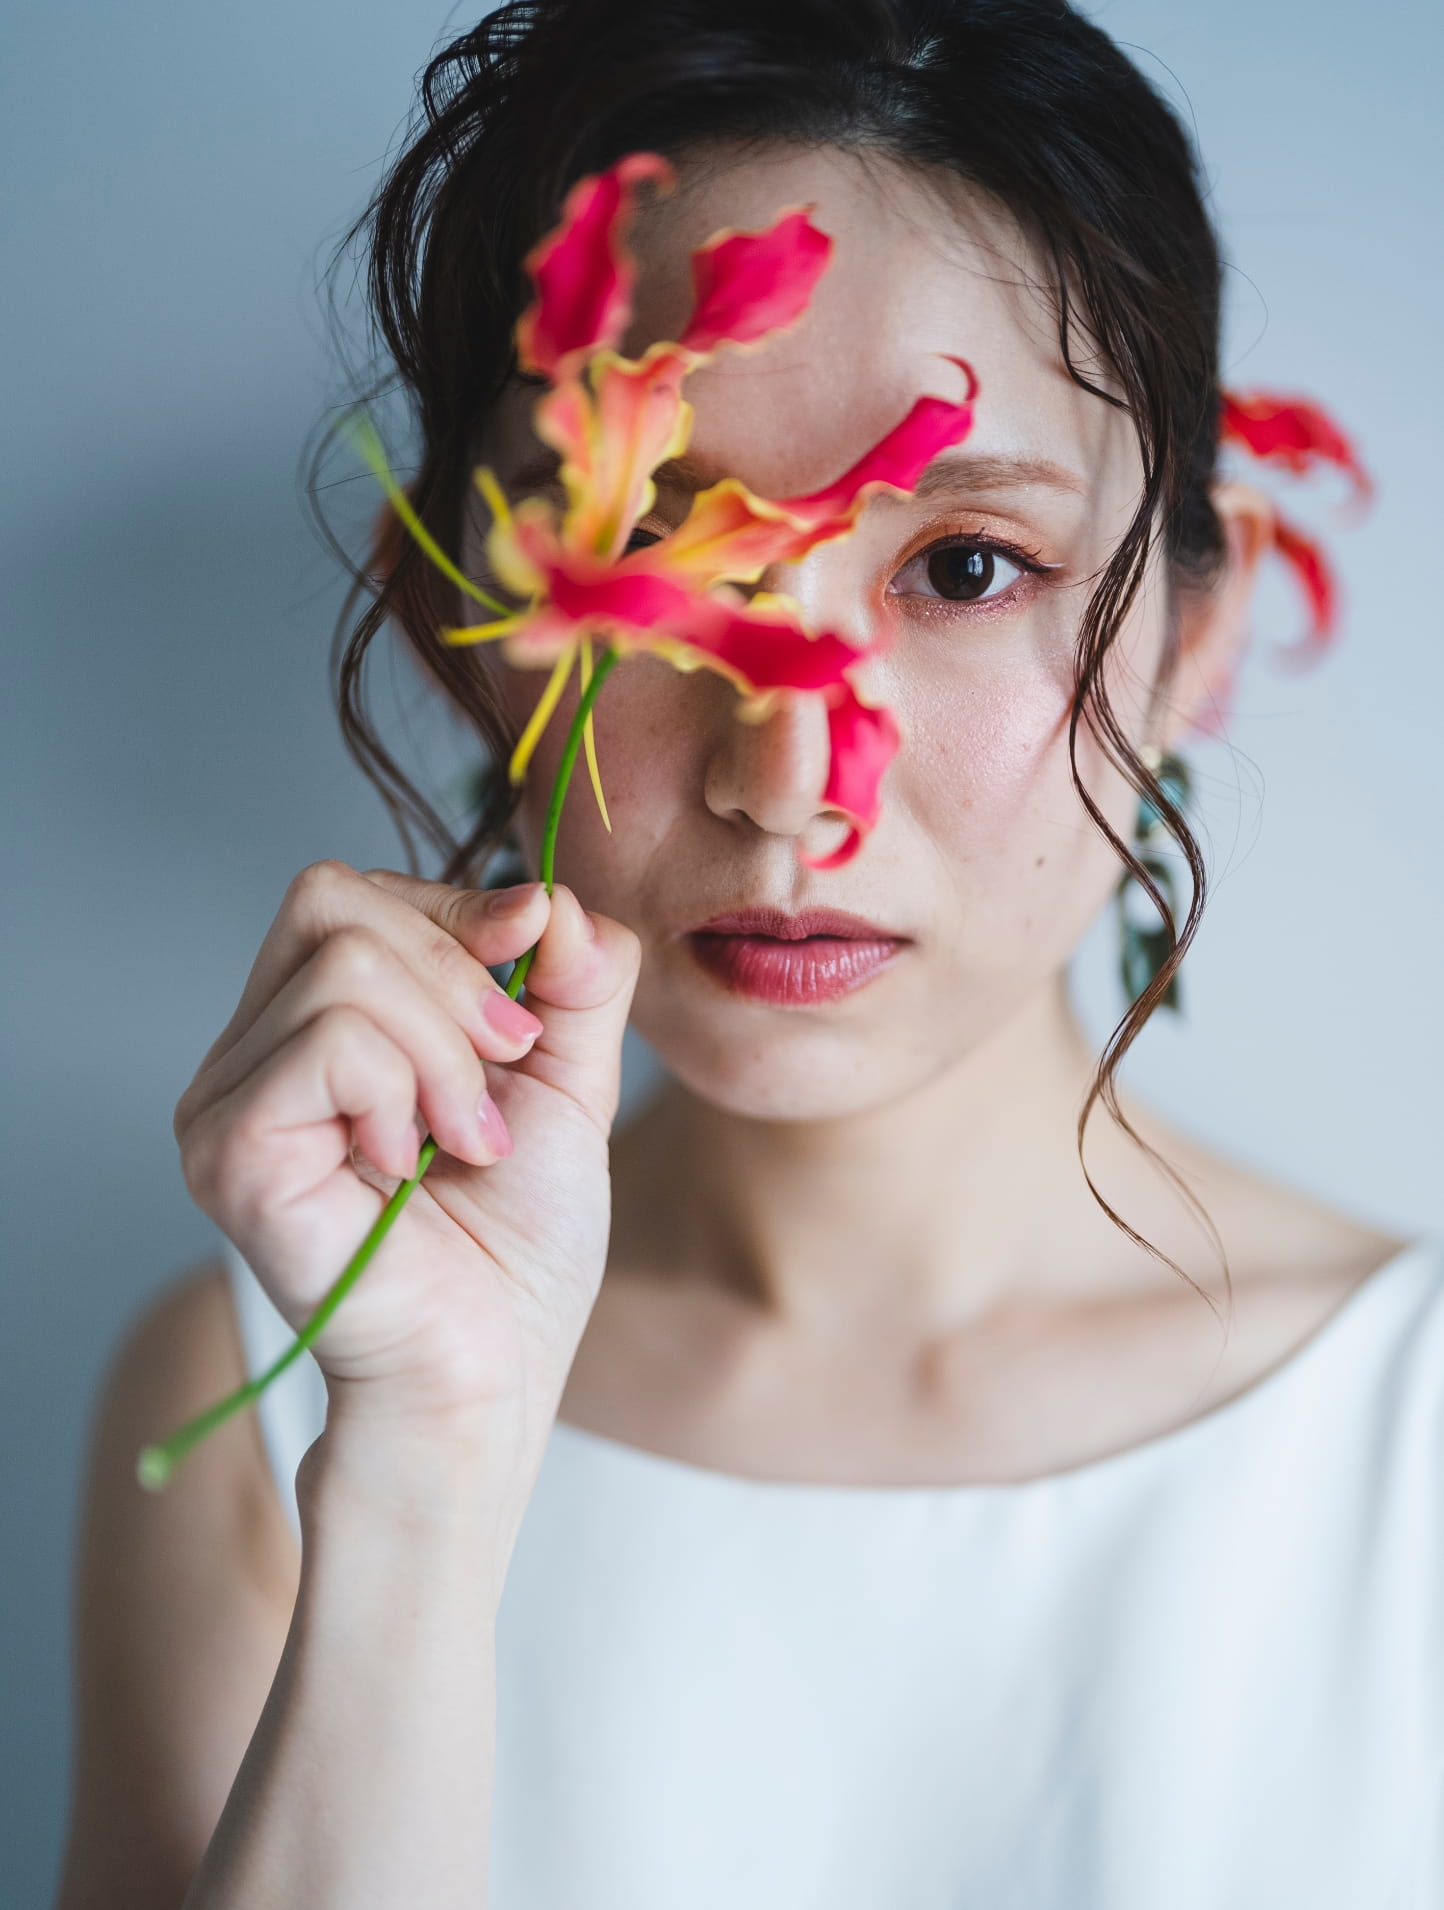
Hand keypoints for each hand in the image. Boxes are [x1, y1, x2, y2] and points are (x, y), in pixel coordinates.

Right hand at [173, 861, 639, 1463]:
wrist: (489, 1372)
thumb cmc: (516, 1248)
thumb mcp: (568, 1078)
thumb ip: (573, 975)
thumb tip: (545, 892)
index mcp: (313, 1027)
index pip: (356, 894)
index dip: (459, 917)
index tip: (529, 997)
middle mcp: (250, 1053)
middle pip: (332, 899)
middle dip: (456, 973)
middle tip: (501, 1072)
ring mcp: (225, 1100)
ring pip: (345, 966)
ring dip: (445, 1052)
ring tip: (461, 1142)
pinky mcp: (230, 1148)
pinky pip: (330, 1039)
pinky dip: (406, 1090)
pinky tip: (411, 1164)